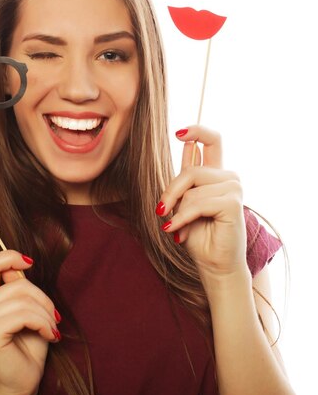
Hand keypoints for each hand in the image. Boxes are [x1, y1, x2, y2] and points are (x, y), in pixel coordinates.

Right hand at [0, 251, 59, 394]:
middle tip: (54, 318)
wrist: (23, 382)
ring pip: (23, 299)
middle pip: (18, 283)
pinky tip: (49, 335)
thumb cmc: (28, 347)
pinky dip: (43, 323)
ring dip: (46, 314)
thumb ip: (20, 288)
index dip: (10, 256)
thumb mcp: (28, 310)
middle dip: (44, 299)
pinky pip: (24, 315)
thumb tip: (21, 266)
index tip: (29, 263)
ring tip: (52, 329)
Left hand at [157, 126, 247, 283]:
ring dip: (178, 210)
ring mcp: (233, 188)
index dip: (198, 131)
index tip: (178, 133)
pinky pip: (197, 203)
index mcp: (216, 174)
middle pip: (191, 170)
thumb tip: (188, 143)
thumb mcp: (185, 201)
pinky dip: (182, 218)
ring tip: (176, 226)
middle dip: (171, 191)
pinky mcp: (233, 203)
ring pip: (192, 188)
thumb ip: (186, 175)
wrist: (212, 263)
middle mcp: (228, 177)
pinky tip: (176, 231)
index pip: (212, 141)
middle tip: (161, 211)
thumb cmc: (197, 234)